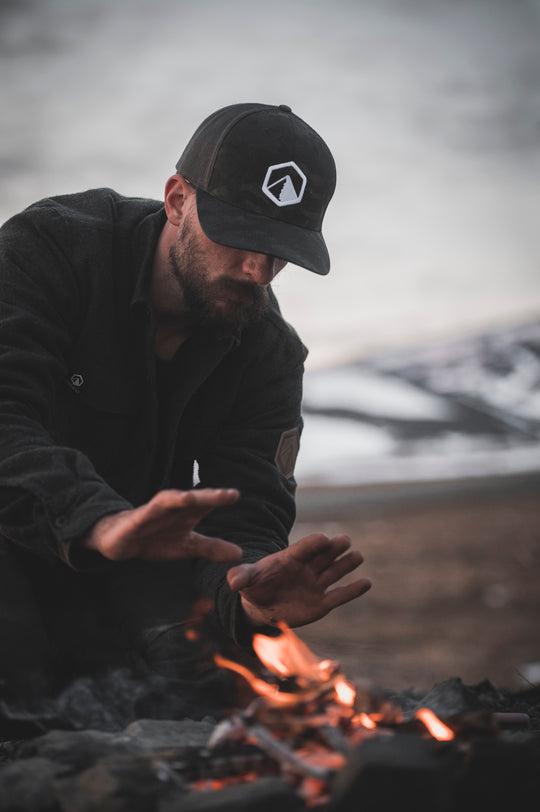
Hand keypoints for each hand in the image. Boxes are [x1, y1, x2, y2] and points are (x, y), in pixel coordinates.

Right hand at [84, 488, 242, 562]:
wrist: (122, 541)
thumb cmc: (157, 539)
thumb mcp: (187, 546)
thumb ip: (212, 548)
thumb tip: (240, 553)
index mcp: (186, 513)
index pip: (206, 503)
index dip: (220, 498)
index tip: (235, 495)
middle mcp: (172, 508)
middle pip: (192, 499)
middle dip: (208, 496)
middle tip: (227, 495)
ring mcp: (152, 512)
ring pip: (167, 502)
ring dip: (179, 498)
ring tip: (191, 498)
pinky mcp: (134, 521)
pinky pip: (142, 516)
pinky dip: (148, 512)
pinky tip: (154, 509)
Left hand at [226, 533, 371, 627]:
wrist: (261, 606)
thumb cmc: (255, 586)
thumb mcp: (246, 581)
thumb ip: (241, 577)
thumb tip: (231, 581)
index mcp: (290, 559)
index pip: (304, 548)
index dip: (313, 544)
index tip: (323, 539)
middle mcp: (307, 568)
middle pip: (323, 556)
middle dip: (334, 549)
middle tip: (345, 541)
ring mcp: (315, 584)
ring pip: (334, 572)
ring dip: (346, 564)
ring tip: (358, 556)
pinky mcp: (321, 603)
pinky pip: (339, 595)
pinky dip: (353, 590)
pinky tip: (367, 583)